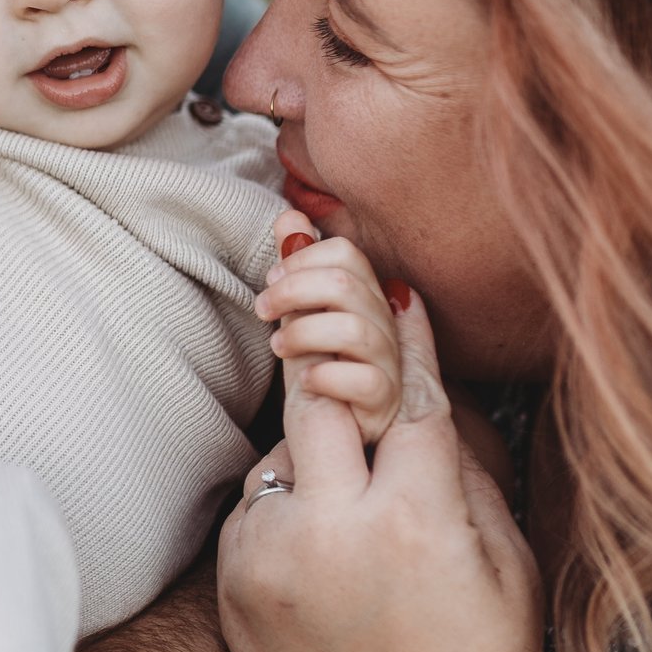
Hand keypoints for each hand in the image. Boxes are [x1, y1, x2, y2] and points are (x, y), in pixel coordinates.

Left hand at [218, 242, 542, 651]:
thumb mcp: (508, 573)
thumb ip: (466, 474)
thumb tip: (431, 384)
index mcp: (416, 527)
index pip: (410, 396)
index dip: (406, 335)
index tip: (395, 280)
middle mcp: (333, 532)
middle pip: (320, 392)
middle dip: (329, 342)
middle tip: (321, 284)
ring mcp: (271, 556)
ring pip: (285, 445)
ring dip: (318, 438)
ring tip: (355, 477)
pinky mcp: (232, 579)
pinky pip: (261, 501)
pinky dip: (292, 497)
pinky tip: (326, 536)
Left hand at [254, 210, 404, 445]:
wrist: (334, 433)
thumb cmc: (320, 369)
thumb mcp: (303, 315)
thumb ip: (298, 267)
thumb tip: (289, 218)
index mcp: (366, 297)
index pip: (345, 254)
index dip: (303, 259)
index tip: (271, 279)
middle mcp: (384, 326)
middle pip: (344, 285)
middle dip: (291, 291)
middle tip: (262, 309)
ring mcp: (389, 365)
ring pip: (354, 330)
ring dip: (302, 332)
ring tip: (278, 346)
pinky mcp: (384, 404)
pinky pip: (365, 381)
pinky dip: (327, 375)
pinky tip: (306, 381)